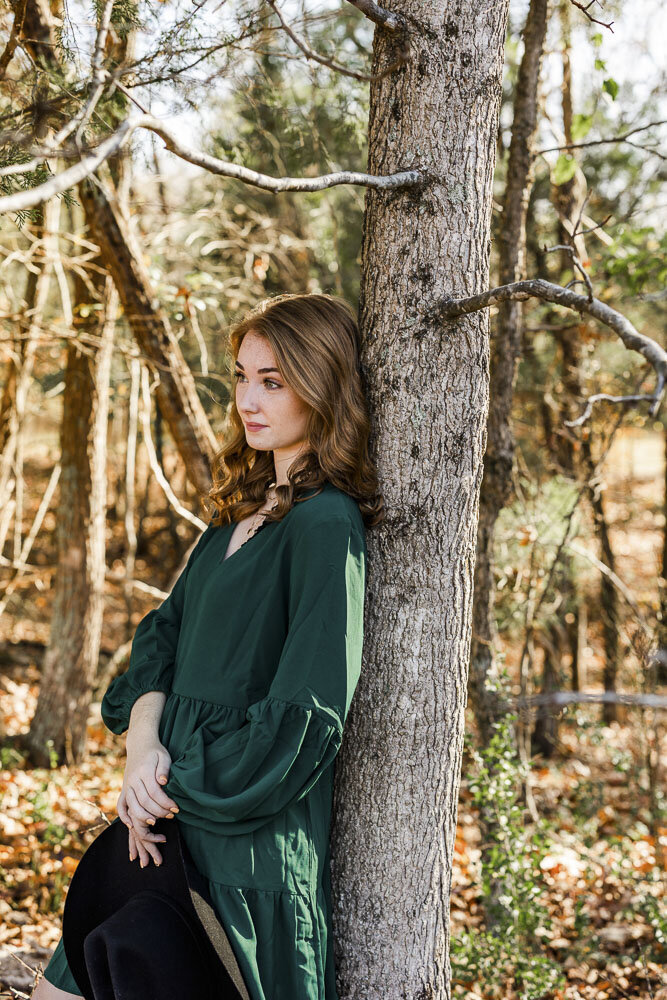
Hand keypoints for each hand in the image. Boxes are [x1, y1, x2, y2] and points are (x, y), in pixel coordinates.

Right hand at [117, 739, 179, 866]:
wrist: (139, 744)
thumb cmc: (155, 751)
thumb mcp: (163, 755)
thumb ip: (164, 768)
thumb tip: (163, 782)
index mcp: (144, 771)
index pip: (154, 792)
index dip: (165, 803)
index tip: (176, 808)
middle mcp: (133, 779)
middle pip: (144, 802)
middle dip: (159, 812)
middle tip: (171, 815)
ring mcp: (126, 785)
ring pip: (132, 806)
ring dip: (144, 817)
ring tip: (157, 821)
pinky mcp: (123, 789)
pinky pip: (120, 805)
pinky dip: (124, 817)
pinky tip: (132, 825)